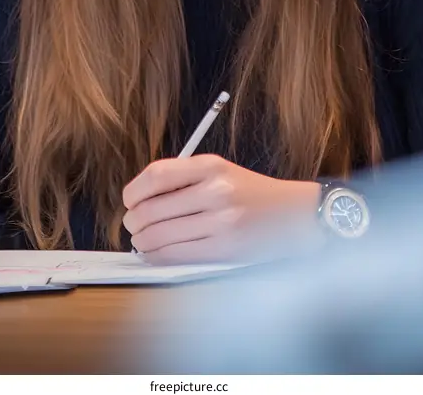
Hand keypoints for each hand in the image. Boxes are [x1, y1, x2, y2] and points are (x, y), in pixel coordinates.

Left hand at [122, 154, 320, 263]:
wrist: (294, 215)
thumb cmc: (251, 192)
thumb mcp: (220, 170)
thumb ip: (183, 178)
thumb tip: (138, 199)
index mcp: (211, 165)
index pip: (156, 175)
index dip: (133, 191)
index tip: (129, 200)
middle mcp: (215, 191)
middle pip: (151, 209)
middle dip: (133, 221)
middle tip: (133, 224)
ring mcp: (220, 222)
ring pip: (158, 236)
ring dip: (141, 241)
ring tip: (142, 239)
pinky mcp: (224, 250)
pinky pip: (175, 255)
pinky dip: (156, 256)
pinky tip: (154, 253)